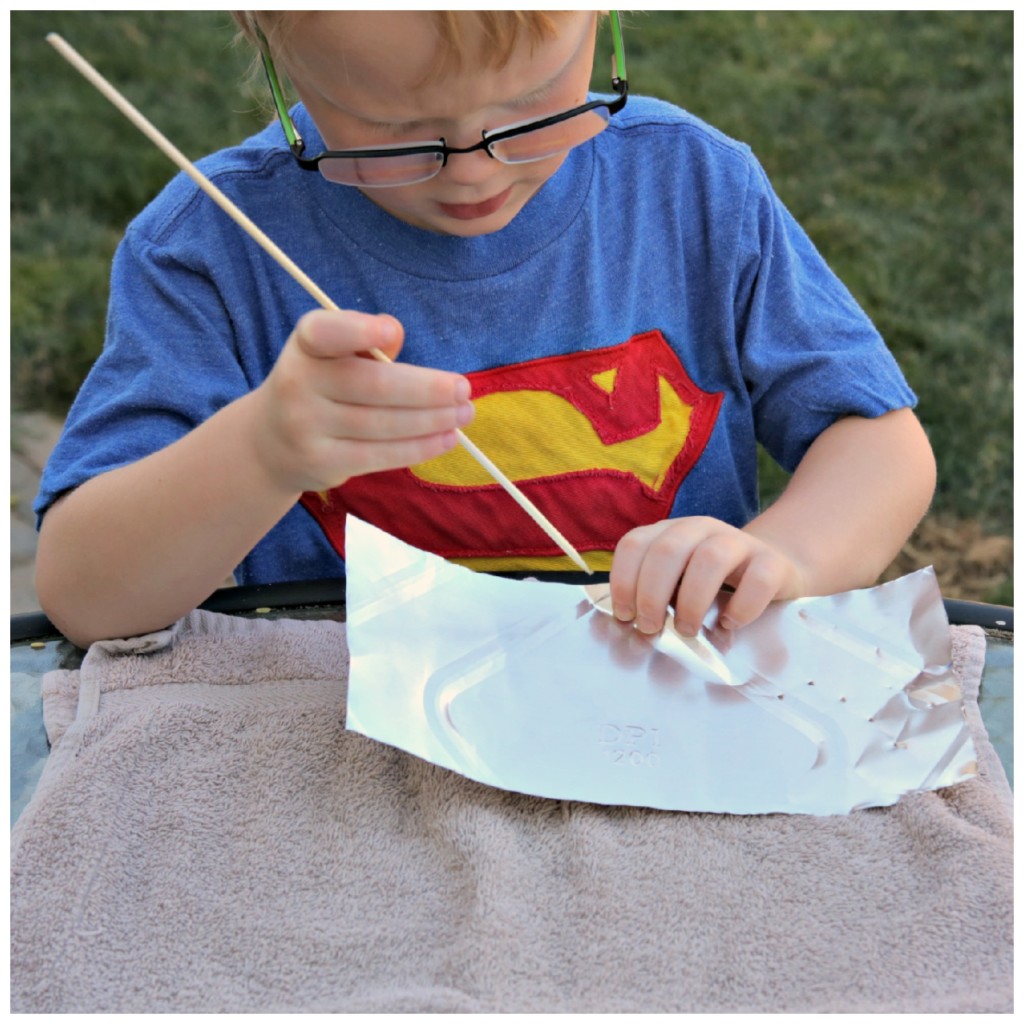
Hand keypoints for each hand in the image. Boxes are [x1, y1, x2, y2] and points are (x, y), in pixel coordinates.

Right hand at [251, 309, 473, 493]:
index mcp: (306, 344)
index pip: (326, 333)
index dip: (357, 332)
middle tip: (463, 390)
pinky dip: (419, 448)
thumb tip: (393, 335)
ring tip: (464, 415)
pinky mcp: (321, 462)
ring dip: (432, 421)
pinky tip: (445, 439)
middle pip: (374, 386)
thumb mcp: (334, 353)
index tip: (391, 334)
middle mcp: (299, 383)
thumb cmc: (322, 384)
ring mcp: (306, 427)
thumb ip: (363, 338)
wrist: (271, 442)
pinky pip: (379, 456)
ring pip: (383, 425)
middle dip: (426, 389)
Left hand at [609, 517, 806, 636]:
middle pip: (668, 550)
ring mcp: (740, 542)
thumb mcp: (677, 582)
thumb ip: (654, 595)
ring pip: (711, 559)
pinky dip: (740, 607)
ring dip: (691, 601)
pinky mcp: (774, 563)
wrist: (772, 569)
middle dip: (651, 594)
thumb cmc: (711, 583)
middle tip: (650, 628)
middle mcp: (702, 529)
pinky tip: (729, 624)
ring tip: (687, 630)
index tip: (625, 615)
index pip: (635, 544)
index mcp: (671, 531)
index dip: (623, 580)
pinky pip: (758, 580)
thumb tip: (632, 627)